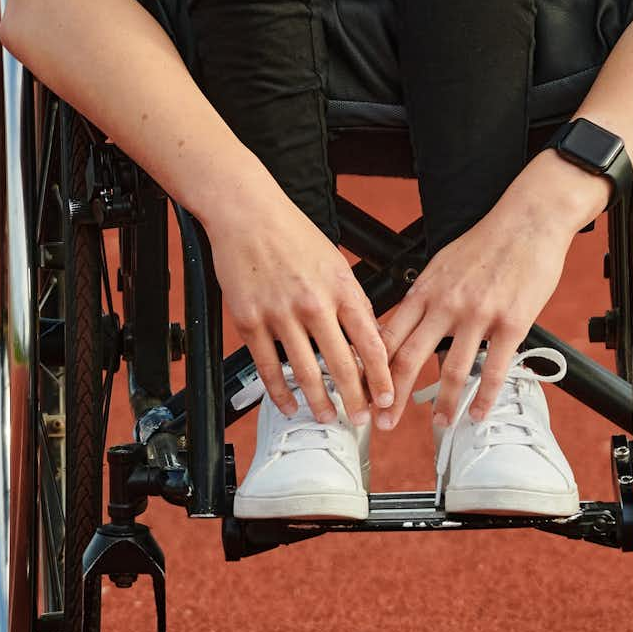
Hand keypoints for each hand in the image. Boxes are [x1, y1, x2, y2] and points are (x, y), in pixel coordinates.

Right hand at [208, 181, 394, 425]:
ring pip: (306, 373)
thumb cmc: (290, 233)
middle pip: (342, 366)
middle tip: (360, 419)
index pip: (371, 345)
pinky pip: (268, 366)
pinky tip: (288, 403)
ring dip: (319, 403)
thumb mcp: (336, 262)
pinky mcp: (250, 320)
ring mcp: (280, 314)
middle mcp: (313, 304)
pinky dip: (279, 392)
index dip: (382, 379)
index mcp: (340, 289)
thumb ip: (353, 301)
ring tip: (327, 416)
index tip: (386, 399)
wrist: (246, 212)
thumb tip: (370, 338)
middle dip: (355, 401)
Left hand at [376, 154, 602, 424]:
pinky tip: (479, 413)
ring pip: (452, 369)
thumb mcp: (441, 265)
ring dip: (444, 403)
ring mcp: (478, 315)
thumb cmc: (484, 244)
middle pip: (409, 357)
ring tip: (439, 426)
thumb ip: (424, 297)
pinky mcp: (511, 323)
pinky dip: (485, 396)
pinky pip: (495, 368)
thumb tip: (403, 324)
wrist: (526, 222)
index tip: (363, 390)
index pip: (387, 334)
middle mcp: (445, 304)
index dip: (372, 367)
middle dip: (393, 395)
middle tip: (383, 422)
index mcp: (424, 289)